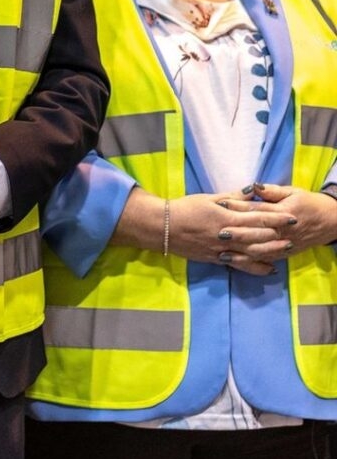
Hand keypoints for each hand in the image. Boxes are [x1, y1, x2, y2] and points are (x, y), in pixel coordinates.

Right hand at [112, 190, 290, 275]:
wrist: (163, 227)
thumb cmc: (185, 208)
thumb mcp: (208, 198)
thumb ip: (232, 197)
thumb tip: (253, 190)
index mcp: (224, 217)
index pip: (255, 218)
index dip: (275, 218)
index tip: (291, 217)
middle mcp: (226, 235)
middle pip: (257, 237)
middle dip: (277, 235)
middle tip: (294, 233)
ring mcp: (222, 250)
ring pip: (252, 253)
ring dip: (271, 252)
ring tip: (286, 249)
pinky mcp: (217, 259)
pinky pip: (240, 265)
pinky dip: (256, 267)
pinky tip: (269, 268)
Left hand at [217, 183, 336, 260]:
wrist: (330, 221)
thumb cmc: (308, 203)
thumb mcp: (292, 192)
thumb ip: (272, 191)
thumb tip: (253, 186)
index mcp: (282, 212)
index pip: (256, 210)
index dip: (238, 206)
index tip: (220, 204)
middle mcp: (282, 231)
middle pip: (255, 232)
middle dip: (236, 232)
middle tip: (216, 231)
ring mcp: (283, 244)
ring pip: (259, 250)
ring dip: (241, 252)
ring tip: (221, 252)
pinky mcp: (284, 253)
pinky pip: (266, 259)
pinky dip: (251, 262)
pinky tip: (237, 263)